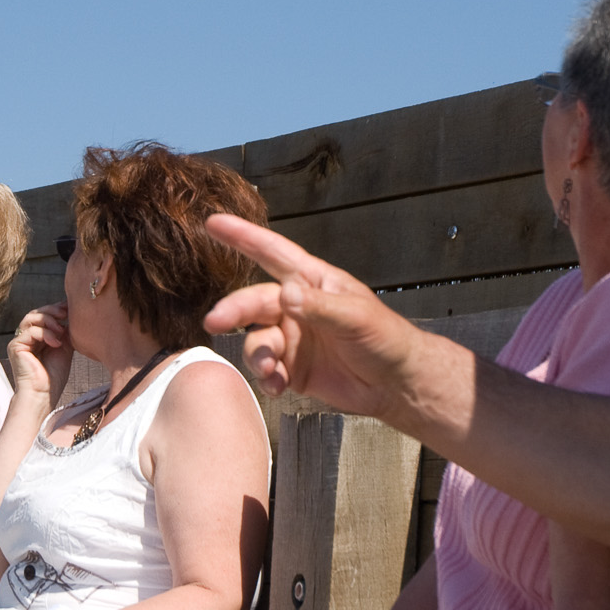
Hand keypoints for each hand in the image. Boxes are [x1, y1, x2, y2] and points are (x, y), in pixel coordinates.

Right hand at [8, 303, 71, 405]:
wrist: (43, 395)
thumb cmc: (53, 377)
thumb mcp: (63, 348)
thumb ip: (64, 332)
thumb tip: (70, 314)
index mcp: (37, 337)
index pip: (43, 316)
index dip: (55, 308)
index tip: (69, 307)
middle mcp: (26, 337)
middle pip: (35, 313)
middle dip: (52, 311)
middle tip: (65, 313)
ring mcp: (19, 341)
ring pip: (31, 318)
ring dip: (48, 320)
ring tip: (60, 330)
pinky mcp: (15, 346)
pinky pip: (30, 331)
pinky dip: (45, 334)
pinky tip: (56, 343)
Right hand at [202, 213, 420, 416]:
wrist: (396, 384)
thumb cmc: (385, 338)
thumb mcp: (355, 316)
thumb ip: (319, 307)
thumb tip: (285, 297)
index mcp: (311, 281)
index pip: (272, 253)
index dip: (242, 237)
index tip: (214, 223)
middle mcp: (295, 306)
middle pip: (253, 301)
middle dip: (233, 310)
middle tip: (215, 321)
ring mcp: (292, 338)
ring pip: (256, 339)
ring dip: (256, 354)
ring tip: (270, 369)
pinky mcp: (292, 369)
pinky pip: (265, 370)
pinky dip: (266, 378)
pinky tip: (278, 386)